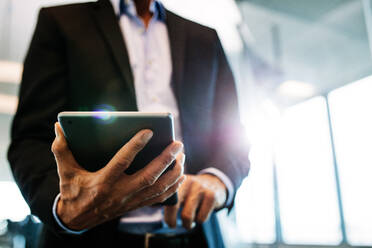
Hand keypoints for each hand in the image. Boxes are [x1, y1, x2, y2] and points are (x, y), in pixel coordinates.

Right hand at [52, 122, 184, 230]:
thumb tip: (59, 128)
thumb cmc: (72, 190)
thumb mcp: (65, 171)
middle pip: (149, 175)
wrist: (76, 219)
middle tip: (177, 142)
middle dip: (166, 159)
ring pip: (158, 187)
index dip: (136, 145)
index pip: (122, 161)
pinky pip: (159, 198)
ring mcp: (130, 201)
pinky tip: (181, 175)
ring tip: (182, 155)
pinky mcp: (136, 206)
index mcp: (103, 181)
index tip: (149, 130)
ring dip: (173, 171)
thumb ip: (61, 149)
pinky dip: (173, 187)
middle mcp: (120, 192)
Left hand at [164, 174, 226, 228]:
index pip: (165, 198)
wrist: (215, 183)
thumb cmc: (192, 190)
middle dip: (171, 221)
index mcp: (177, 180)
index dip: (162, 210)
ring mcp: (200, 188)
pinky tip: (199, 216)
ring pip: (187, 216)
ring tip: (188, 223)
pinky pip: (201, 218)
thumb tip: (149, 205)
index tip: (167, 220)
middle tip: (172, 225)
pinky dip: (199, 221)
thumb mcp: (180, 186)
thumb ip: (168, 195)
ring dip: (187, 225)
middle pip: (173, 206)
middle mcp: (188, 181)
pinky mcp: (211, 196)